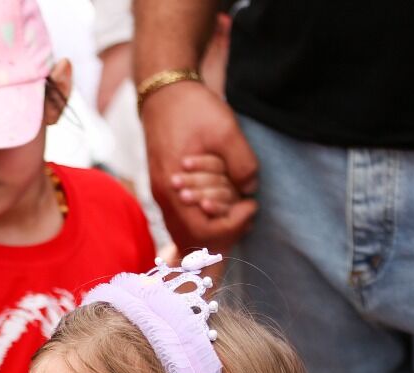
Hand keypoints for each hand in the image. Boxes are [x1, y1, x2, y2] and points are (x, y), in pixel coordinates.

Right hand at [140, 80, 257, 250]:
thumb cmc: (192, 109)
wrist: (163, 92)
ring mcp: (162, 193)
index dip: (232, 225)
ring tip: (237, 208)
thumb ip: (242, 163)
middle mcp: (164, 196)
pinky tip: (221, 201)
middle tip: (248, 209)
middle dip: (225, 228)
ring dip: (214, 224)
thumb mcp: (225, 130)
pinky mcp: (165, 187)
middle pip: (193, 237)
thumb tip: (250, 189)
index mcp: (174, 188)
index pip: (202, 230)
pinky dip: (203, 215)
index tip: (251, 205)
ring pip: (186, 230)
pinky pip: (183, 216)